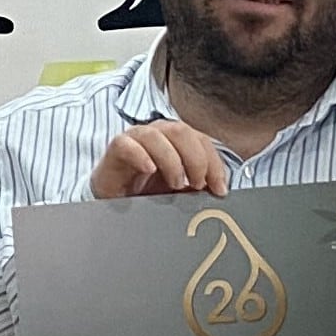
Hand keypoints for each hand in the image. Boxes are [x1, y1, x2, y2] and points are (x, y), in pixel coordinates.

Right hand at [90, 120, 227, 198]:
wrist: (115, 204)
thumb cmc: (146, 193)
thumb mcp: (178, 191)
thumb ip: (196, 186)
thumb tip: (217, 191)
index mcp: (176, 139)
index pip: (201, 140)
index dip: (214, 163)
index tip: (220, 190)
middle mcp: (157, 134)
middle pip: (182, 131)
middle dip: (196, 159)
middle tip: (197, 185)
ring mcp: (135, 139)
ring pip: (156, 135)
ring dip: (171, 160)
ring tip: (176, 184)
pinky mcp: (116, 149)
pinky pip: (127, 145)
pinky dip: (140, 156)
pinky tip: (149, 170)